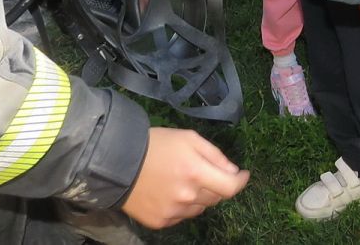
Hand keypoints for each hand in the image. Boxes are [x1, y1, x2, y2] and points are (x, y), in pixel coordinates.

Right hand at [120, 127, 249, 227]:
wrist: (117, 163)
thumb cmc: (156, 144)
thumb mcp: (189, 138)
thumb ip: (215, 154)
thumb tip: (233, 172)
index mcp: (196, 173)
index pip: (231, 187)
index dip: (241, 181)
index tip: (242, 175)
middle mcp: (187, 197)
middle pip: (216, 198)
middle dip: (216, 184)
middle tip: (202, 171)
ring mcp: (173, 212)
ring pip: (200, 208)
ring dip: (199, 197)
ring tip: (181, 180)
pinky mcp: (161, 222)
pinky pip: (182, 216)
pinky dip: (182, 206)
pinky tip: (168, 192)